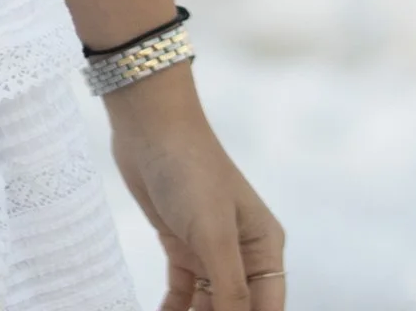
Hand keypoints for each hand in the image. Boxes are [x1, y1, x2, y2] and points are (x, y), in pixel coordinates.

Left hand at [103, 66, 285, 310]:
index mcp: (265, 248)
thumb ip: (229, 288)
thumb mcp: (214, 233)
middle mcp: (243, 252)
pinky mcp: (180, 242)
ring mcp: (210, 248)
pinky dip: (174, 308)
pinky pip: (182, 290)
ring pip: (209, 304)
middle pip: (237, 308)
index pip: (267, 308)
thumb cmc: (190, 169)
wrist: (148, 124)